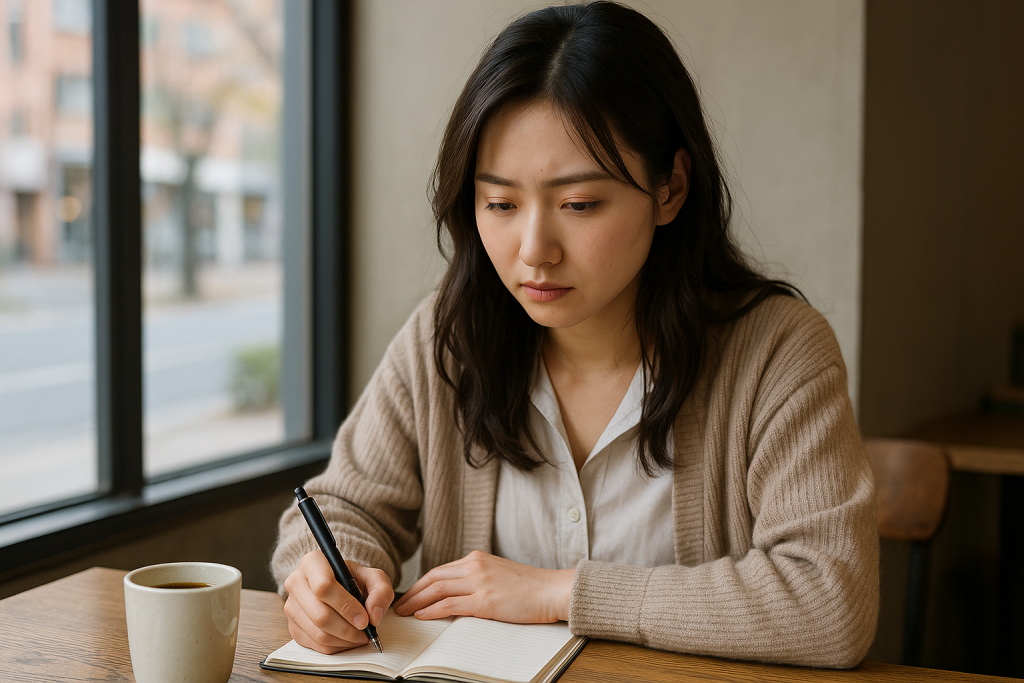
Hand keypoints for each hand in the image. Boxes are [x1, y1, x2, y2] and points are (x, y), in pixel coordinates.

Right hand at [283, 551, 393, 653]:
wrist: (339, 586)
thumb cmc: (354, 579)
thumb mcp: (373, 576)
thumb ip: (380, 591)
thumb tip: (374, 615)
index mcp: (313, 562)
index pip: (324, 587)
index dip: (346, 606)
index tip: (364, 619)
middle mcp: (296, 582)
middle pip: (320, 615)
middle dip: (348, 629)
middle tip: (365, 632)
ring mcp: (291, 606)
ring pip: (318, 633)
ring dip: (344, 640)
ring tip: (360, 636)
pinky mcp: (292, 626)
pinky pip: (314, 644)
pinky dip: (336, 647)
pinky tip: (348, 639)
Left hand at [393, 550, 573, 623]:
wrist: (553, 590)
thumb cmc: (530, 587)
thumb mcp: (499, 574)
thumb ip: (478, 578)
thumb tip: (458, 593)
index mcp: (477, 558)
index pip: (440, 570)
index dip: (421, 583)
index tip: (410, 594)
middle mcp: (475, 565)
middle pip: (433, 578)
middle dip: (413, 592)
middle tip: (399, 605)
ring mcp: (480, 582)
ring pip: (437, 590)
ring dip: (416, 602)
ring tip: (404, 612)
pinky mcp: (485, 599)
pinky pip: (450, 604)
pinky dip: (432, 610)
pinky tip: (422, 616)